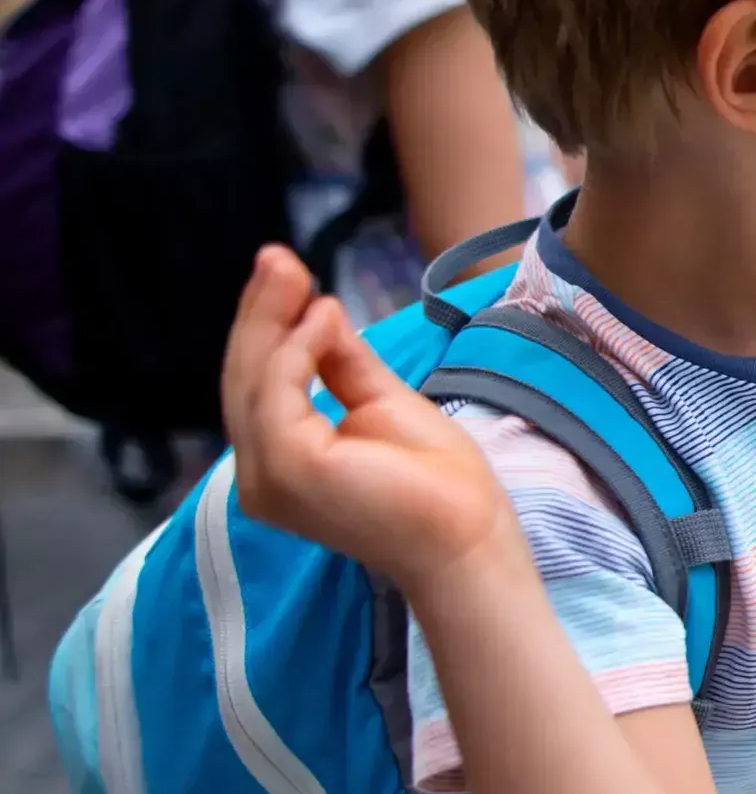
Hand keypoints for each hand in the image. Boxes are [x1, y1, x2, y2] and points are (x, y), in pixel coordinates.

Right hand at [220, 246, 517, 596]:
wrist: (470, 536)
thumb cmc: (437, 481)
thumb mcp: (381, 402)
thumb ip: (341, 363)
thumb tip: (316, 310)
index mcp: (278, 463)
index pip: (258, 385)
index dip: (265, 327)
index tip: (284, 271)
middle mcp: (259, 476)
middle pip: (246, 379)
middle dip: (260, 313)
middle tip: (277, 257)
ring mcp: (268, 477)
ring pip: (254, 381)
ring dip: (271, 319)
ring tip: (291, 270)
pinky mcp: (288, 470)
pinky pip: (278, 394)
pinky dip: (296, 349)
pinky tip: (324, 318)